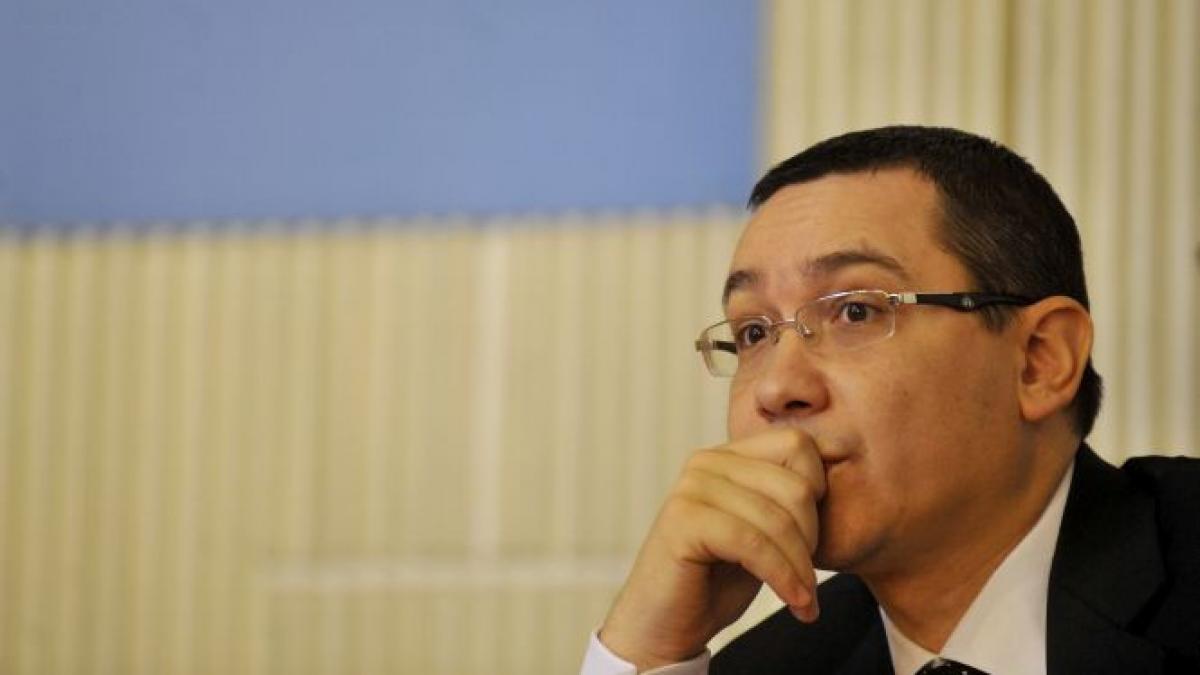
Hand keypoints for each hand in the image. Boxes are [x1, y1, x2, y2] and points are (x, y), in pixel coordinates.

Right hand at [598, 427, 826, 669]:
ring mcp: (691, 488)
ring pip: (778, 518)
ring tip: (802, 598)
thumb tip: (841, 462)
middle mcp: (706, 462)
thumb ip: (786, 499)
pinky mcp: (683, 521)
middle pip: (795, 485)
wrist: (665, 624)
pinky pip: (753, 543)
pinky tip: (793, 602)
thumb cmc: (717, 579)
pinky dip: (782, 577)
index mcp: (727, 456)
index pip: (798, 444)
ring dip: (800, 568)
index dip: (818, 492)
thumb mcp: (762, 531)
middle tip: (808, 578)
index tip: (813, 537)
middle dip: (812, 538)